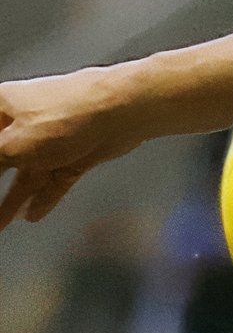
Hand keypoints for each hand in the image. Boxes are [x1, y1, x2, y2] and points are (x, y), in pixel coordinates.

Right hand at [0, 66, 149, 231]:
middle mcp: (24, 123)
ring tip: (1, 224)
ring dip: (12, 200)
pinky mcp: (76, 154)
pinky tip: (32, 215)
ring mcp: (52, 140)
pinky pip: (54, 180)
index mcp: (2, 108)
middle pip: (2, 159)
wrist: (122, 110)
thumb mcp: (11, 144)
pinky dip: (44, 198)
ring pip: (27, 174)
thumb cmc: (64, 115)